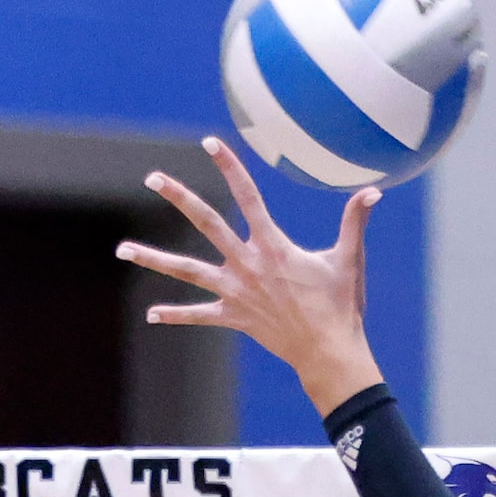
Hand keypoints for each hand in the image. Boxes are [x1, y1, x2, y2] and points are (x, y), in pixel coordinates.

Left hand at [119, 136, 383, 416]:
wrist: (328, 353)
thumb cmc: (341, 306)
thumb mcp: (349, 260)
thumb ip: (356, 221)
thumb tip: (374, 190)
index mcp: (273, 245)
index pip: (247, 196)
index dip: (229, 167)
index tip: (210, 143)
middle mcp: (247, 264)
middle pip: (206, 223)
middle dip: (179, 197)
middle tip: (152, 177)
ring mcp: (235, 292)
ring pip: (187, 271)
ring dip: (153, 258)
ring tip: (121, 249)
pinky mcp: (233, 318)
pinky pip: (198, 316)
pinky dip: (175, 315)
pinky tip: (151, 314)